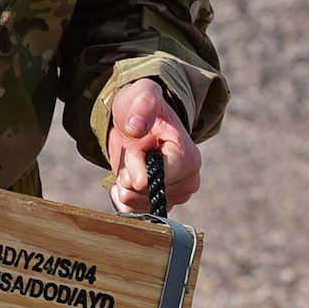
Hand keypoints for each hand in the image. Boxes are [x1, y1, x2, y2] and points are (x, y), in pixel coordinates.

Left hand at [106, 78, 200, 214]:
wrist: (136, 121)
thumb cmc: (142, 107)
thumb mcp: (143, 95)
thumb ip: (143, 105)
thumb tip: (136, 126)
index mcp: (189, 157)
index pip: (159, 175)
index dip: (137, 162)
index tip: (138, 142)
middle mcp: (186, 182)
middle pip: (143, 191)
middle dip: (129, 169)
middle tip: (135, 149)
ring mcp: (173, 197)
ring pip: (135, 202)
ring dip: (123, 181)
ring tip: (132, 161)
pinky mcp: (157, 205)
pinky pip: (131, 212)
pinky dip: (120, 196)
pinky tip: (123, 176)